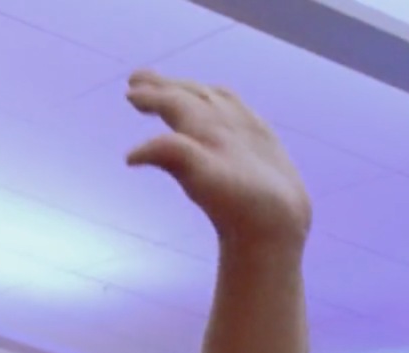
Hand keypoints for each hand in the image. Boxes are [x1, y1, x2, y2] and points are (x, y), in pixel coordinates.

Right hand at [124, 70, 311, 245]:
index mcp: (210, 126)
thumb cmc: (235, 204)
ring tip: (172, 87)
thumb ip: (168, 156)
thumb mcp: (200, 180)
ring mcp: (248, 126)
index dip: (152, 96)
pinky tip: (216, 104)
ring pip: (213, 97)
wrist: (280, 219)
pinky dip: (216, 98)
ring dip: (188, 89)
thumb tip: (132, 154)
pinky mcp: (263, 138)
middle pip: (192, 94)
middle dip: (164, 85)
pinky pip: (236, 106)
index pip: (176, 102)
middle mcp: (228, 119)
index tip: (128, 92)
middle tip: (137, 78)